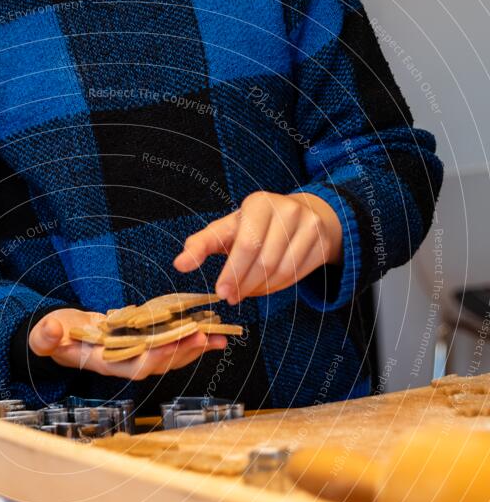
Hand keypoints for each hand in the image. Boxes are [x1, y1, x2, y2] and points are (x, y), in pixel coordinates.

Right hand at [28, 308, 227, 380]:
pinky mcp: (142, 342)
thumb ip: (46, 336)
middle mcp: (124, 362)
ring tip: (217, 337)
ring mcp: (135, 354)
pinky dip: (188, 338)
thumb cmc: (52, 337)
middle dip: (183, 351)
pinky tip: (207, 330)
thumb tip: (52, 330)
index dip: (154, 357)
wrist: (60, 335)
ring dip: (193, 347)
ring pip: (169, 355)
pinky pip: (169, 343)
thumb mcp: (44, 336)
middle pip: (160, 362)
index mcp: (104, 363)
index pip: (133, 365)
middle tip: (206, 337)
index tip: (171, 346)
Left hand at [173, 191, 342, 303]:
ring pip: (281, 271)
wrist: (298, 216)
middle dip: (243, 284)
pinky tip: (264, 286)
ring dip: (259, 289)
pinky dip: (277, 287)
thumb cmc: (252, 226)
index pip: (246, 244)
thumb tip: (179, 265)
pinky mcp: (322, 241)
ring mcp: (309, 224)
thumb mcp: (225, 230)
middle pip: (264, 261)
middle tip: (230, 297)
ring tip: (245, 291)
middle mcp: (287, 209)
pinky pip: (297, 275)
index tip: (220, 292)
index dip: (232, 272)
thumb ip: (201, 245)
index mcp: (258, 203)